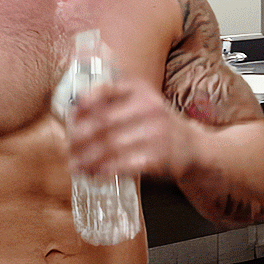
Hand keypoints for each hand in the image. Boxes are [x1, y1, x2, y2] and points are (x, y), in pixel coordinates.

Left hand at [67, 77, 195, 179]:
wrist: (194, 146)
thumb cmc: (157, 123)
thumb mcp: (141, 102)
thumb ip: (113, 102)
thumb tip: (75, 109)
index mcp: (140, 90)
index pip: (106, 90)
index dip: (85, 103)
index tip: (71, 116)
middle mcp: (149, 107)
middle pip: (103, 121)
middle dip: (80, 136)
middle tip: (68, 147)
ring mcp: (156, 132)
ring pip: (111, 145)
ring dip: (89, 157)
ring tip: (75, 165)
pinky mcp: (159, 156)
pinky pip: (126, 164)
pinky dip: (106, 169)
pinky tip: (94, 173)